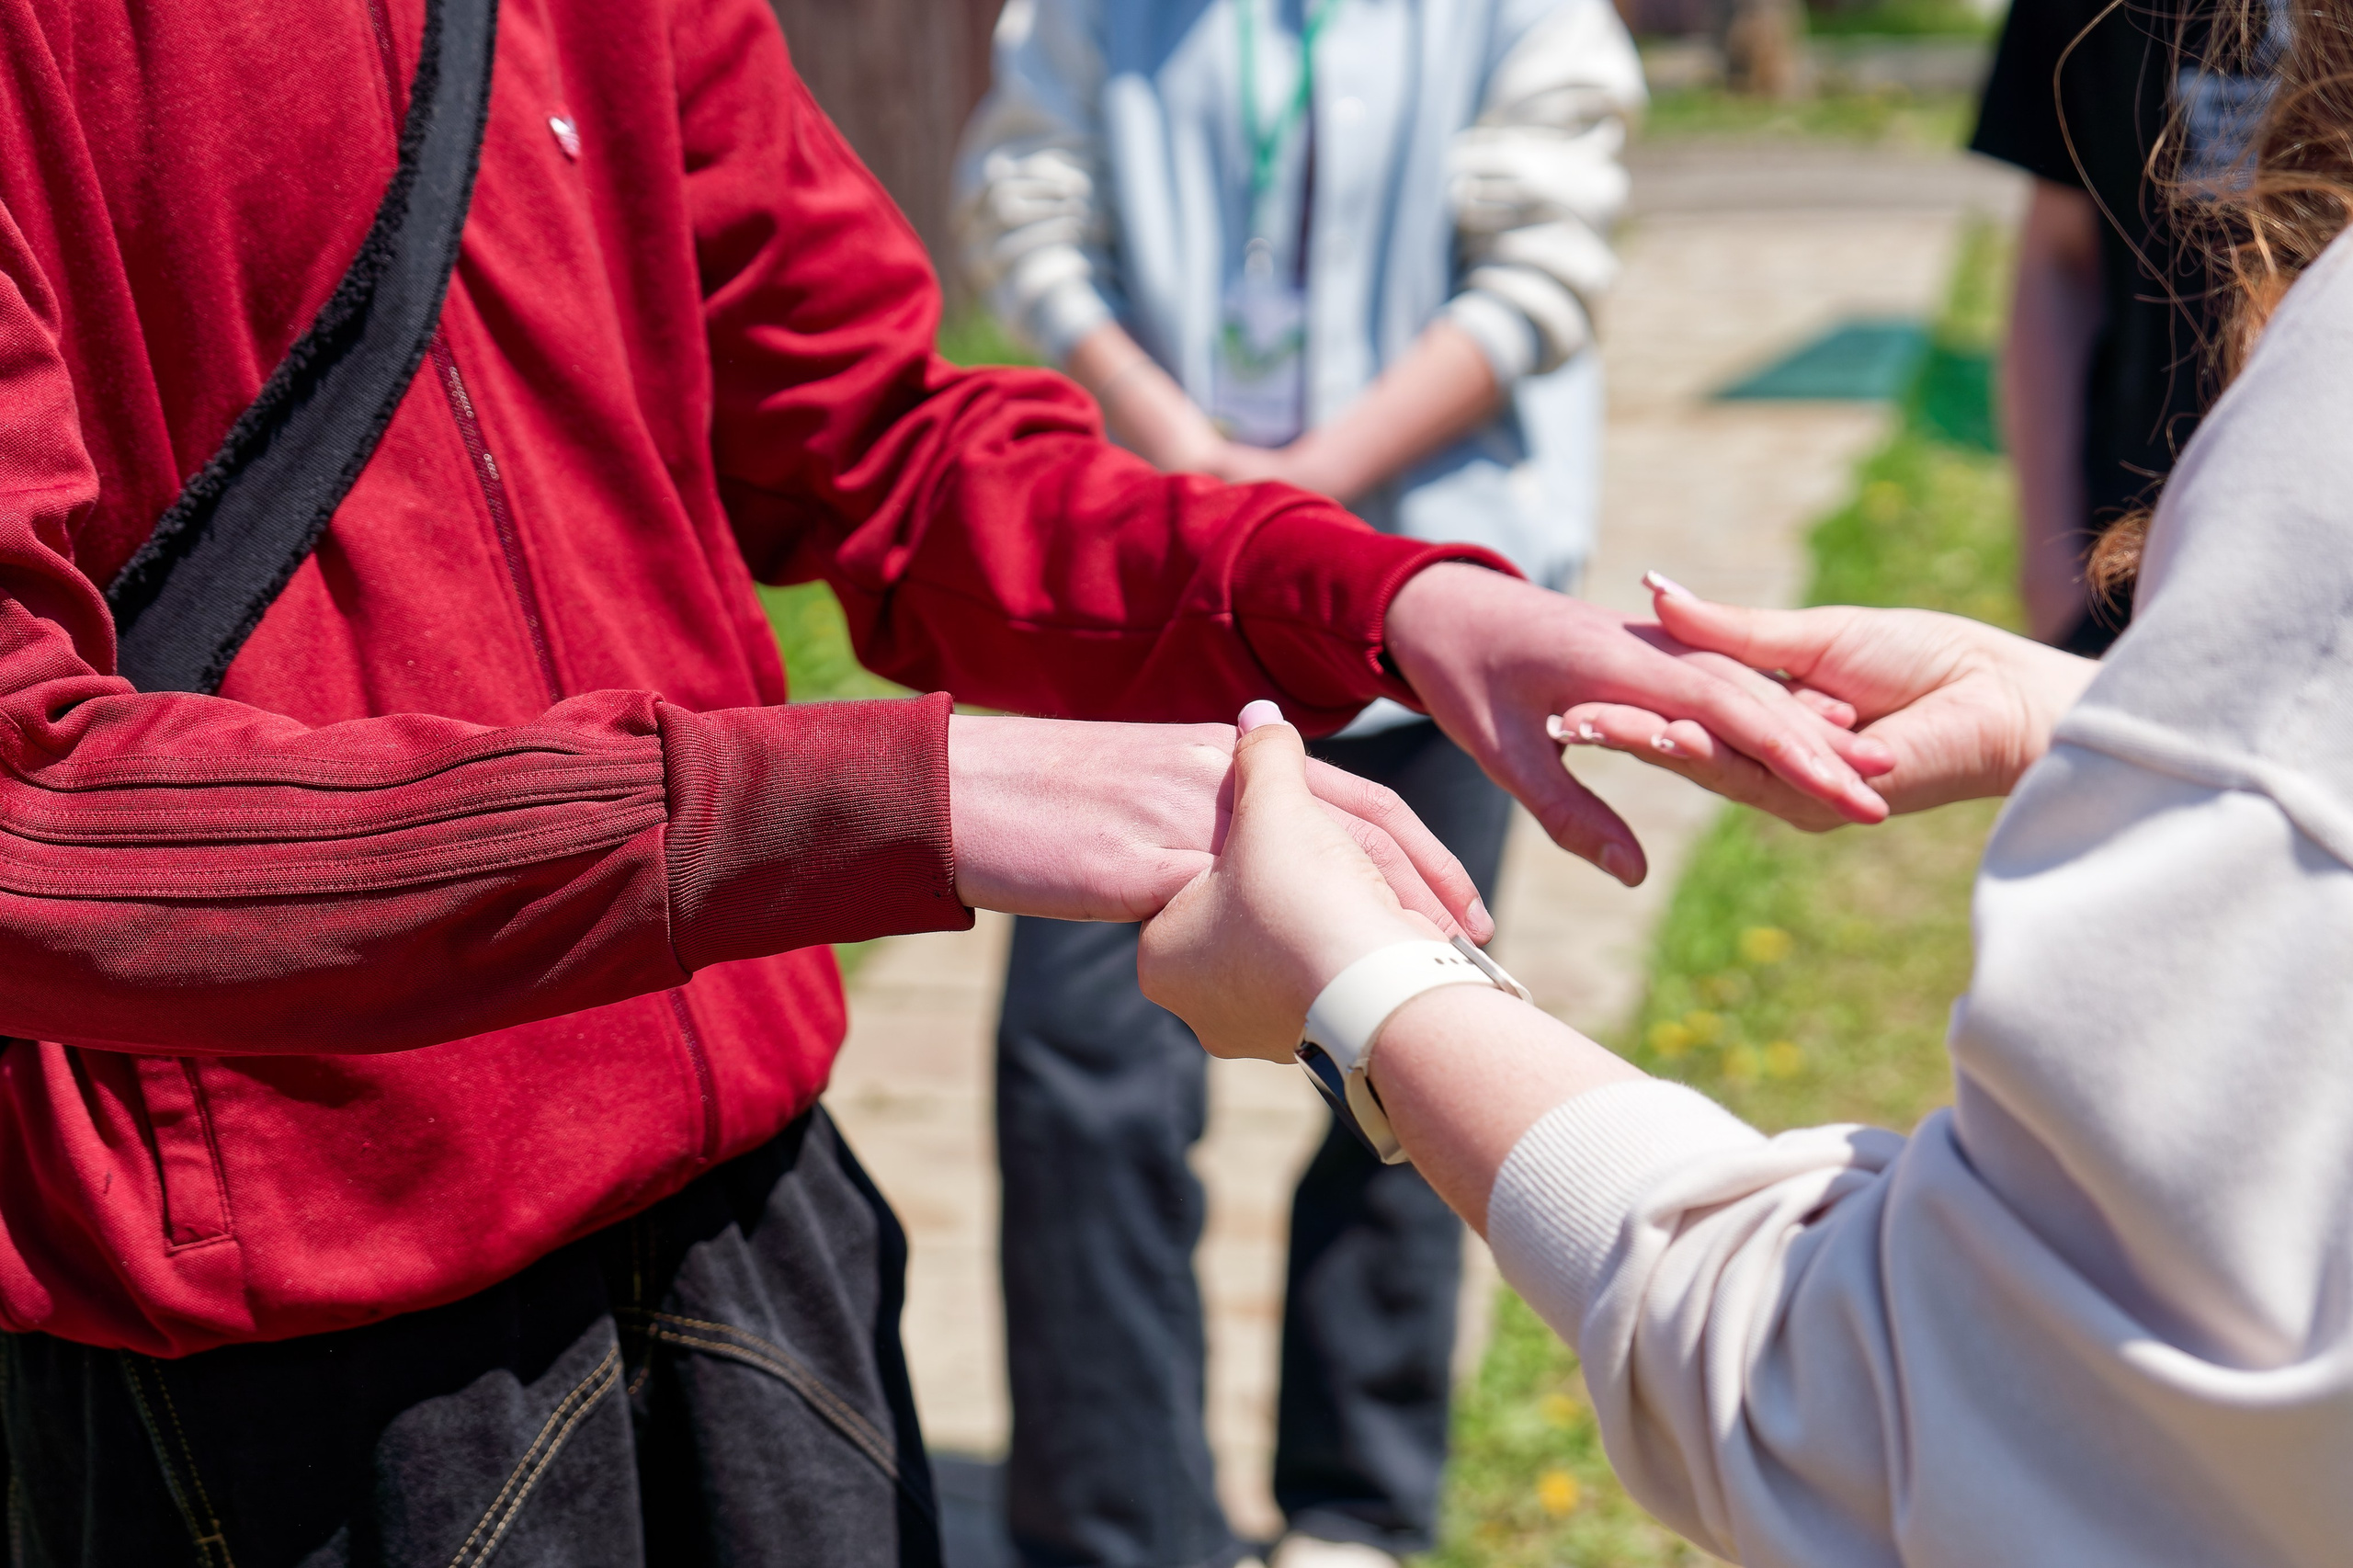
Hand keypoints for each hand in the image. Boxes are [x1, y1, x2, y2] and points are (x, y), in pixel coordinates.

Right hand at [948, 713, 1492, 936]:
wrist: (963, 795)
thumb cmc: (1048, 804)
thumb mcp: (1145, 791)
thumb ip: (1211, 812)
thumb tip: (1252, 864)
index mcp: (1226, 756)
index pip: (1356, 797)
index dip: (1421, 851)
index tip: (1467, 904)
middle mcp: (1220, 775)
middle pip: (1356, 830)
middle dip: (1426, 890)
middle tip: (1474, 945)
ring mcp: (1184, 817)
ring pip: (1309, 868)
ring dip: (1372, 924)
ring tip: (1421, 976)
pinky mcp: (1141, 863)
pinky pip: (1233, 909)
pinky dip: (1286, 950)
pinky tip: (1313, 993)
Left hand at [1138, 710, 1436, 1060]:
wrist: (1378, 991)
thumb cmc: (1301, 895)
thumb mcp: (1273, 804)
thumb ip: (1264, 757)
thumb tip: (1261, 717)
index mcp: (1163, 954)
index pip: (1198, 878)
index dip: (1251, 840)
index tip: (1287, 826)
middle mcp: (1200, 1005)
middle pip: (1258, 916)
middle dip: (1306, 883)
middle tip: (1339, 859)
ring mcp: (1259, 1031)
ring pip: (1306, 946)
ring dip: (1347, 914)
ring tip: (1384, 893)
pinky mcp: (1322, 1042)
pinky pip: (1341, 977)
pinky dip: (1369, 948)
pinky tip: (1402, 927)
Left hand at [1381, 564, 1894, 883]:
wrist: (1441, 601)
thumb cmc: (1463, 675)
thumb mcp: (1501, 750)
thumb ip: (1569, 811)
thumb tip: (1634, 876)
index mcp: (1623, 664)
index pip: (1732, 712)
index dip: (1795, 754)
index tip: (1851, 795)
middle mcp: (1655, 646)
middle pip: (1758, 696)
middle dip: (1822, 746)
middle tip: (1884, 800)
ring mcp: (1659, 642)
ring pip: (1749, 685)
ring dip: (1807, 726)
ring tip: (1871, 774)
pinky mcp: (1656, 648)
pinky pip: (1728, 677)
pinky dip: (1773, 708)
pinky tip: (1812, 736)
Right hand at [1551, 578, 2099, 821]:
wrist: (1999, 699)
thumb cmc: (1921, 657)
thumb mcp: (1811, 633)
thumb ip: (1733, 628)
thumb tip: (1658, 592)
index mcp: (1758, 719)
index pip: (1673, 712)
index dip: (1618, 701)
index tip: (1557, 688)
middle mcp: (1766, 761)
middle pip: (1673, 742)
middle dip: (1613, 728)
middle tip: (1551, 713)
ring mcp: (1789, 788)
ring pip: (1700, 761)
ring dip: (1643, 741)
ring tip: (1585, 724)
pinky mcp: (1818, 802)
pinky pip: (1748, 775)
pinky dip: (1703, 751)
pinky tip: (1662, 732)